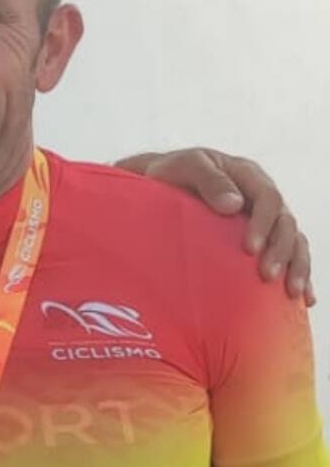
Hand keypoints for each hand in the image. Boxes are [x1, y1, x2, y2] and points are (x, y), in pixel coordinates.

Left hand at [116, 149, 313, 305]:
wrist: (164, 182)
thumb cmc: (173, 173)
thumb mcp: (186, 167)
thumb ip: (208, 180)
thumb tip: (233, 204)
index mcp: (248, 175)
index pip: (268, 198)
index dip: (264, 223)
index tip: (250, 248)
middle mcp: (262, 197)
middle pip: (285, 223)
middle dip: (280, 250)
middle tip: (266, 275)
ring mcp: (264, 218)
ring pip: (294, 240)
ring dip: (296, 266)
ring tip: (291, 292)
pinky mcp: (262, 237)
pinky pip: (288, 255)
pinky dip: (297, 275)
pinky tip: (302, 299)